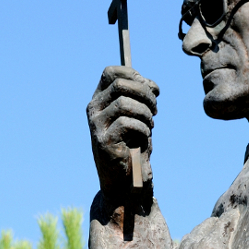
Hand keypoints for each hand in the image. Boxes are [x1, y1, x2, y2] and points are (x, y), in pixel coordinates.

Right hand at [87, 66, 158, 192]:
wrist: (127, 177)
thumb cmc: (134, 143)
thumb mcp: (140, 115)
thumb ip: (143, 97)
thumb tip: (151, 85)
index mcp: (100, 99)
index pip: (110, 72)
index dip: (133, 74)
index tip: (149, 88)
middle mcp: (94, 109)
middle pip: (120, 85)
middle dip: (145, 94)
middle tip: (155, 109)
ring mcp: (96, 125)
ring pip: (124, 103)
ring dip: (145, 113)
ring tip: (150, 125)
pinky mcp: (103, 141)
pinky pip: (127, 123)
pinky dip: (142, 128)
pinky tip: (145, 137)